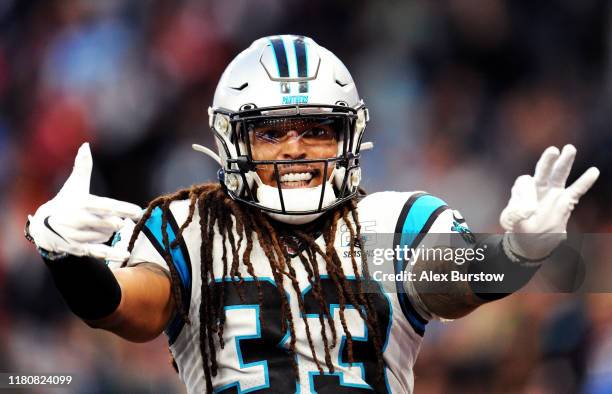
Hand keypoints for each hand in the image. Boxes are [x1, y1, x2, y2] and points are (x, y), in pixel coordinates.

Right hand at [28, 143, 141, 260]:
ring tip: (98, 226)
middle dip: (117, 222)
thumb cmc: (65, 202)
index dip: (123, 209)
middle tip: (118, 220)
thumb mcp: (74, 184)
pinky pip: (98, 252)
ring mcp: (78, 236)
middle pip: (109, 223)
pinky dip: (112, 254)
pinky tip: (125, 254)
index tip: (137, 211)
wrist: (43, 226)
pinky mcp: (78, 248)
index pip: (106, 206)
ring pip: (106, 236)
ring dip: (109, 232)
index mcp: (81, 203)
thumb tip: (86, 145)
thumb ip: (83, 166)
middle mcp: (79, 220)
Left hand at [499, 144, 598, 259]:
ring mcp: (553, 193)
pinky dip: (584, 181)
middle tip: (553, 150)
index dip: (526, 193)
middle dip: (547, 160)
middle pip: (543, 170)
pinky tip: (593, 171)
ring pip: (559, 175)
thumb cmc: (518, 230)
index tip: (529, 211)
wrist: (530, 242)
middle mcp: (538, 188)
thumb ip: (515, 215)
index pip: (525, 182)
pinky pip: (576, 190)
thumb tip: (528, 210)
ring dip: (565, 162)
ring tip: (570, 149)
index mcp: (522, 191)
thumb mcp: (511, 223)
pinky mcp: (565, 201)